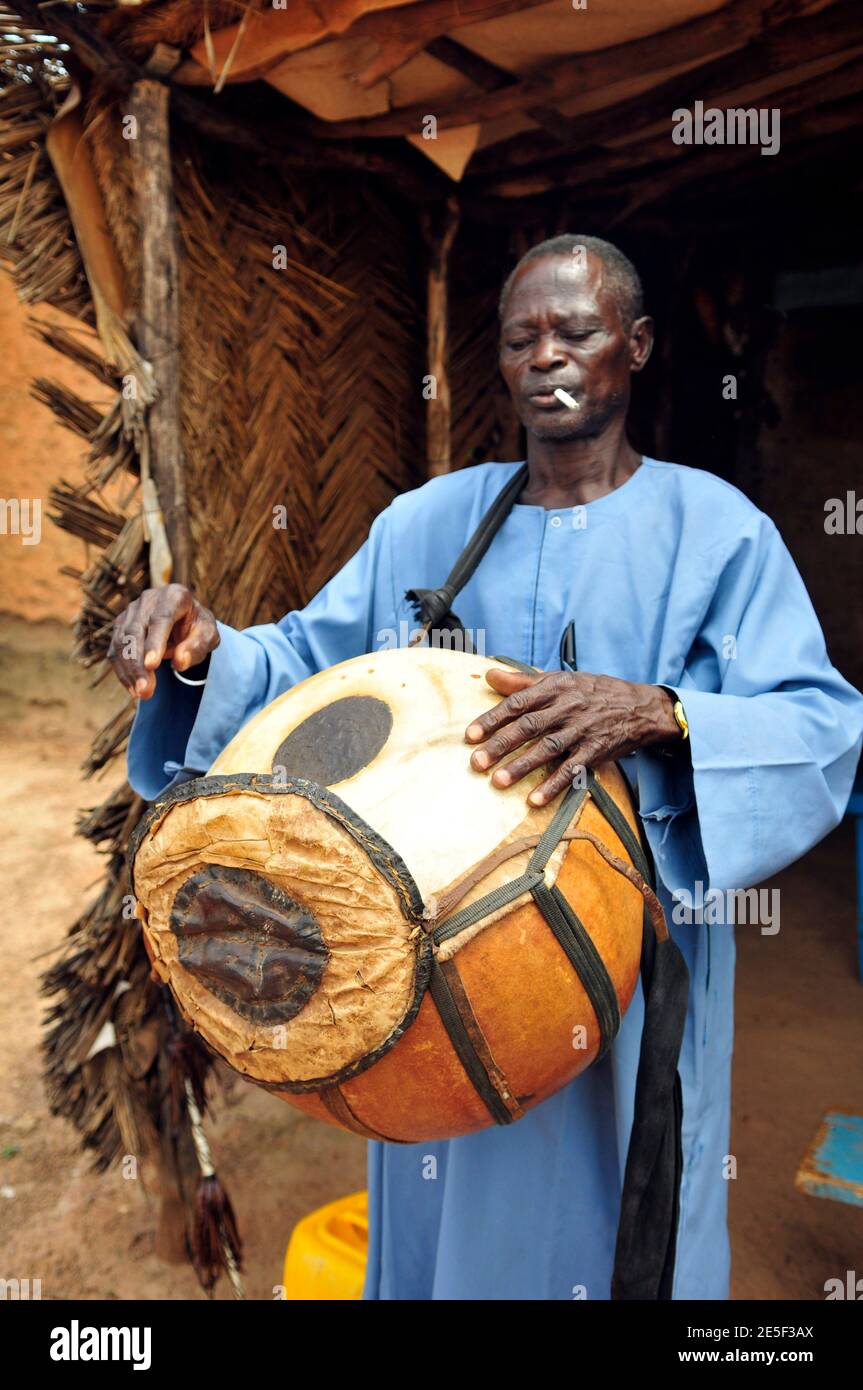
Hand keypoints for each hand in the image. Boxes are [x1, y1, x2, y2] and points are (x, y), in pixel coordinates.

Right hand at [108, 584, 219, 698]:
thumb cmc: (197, 627)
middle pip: (136, 631)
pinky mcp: (121, 626)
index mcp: (174, 596)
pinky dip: (123, 671)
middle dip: (138, 664)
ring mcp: (131, 611)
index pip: (161, 618)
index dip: (155, 642)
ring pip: (122, 641)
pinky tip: (133, 689)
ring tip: (142, 694)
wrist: (184, 620)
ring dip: (129, 670)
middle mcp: (148, 599)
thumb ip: (198, 647)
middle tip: (145, 691)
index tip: (152, 665)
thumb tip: (181, 662)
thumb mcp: (208, 636)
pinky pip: (115, 650)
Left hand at [465, 667, 679, 805]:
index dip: (492, 719)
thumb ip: (522, 681)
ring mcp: (582, 729)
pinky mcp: (596, 750)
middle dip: (501, 744)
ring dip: (522, 766)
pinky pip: (573, 769)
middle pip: (529, 726)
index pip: (517, 703)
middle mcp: (566, 707)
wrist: (639, 706)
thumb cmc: (593, 692)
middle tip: (476, 762)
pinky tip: (535, 800)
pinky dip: (554, 785)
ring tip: (498, 781)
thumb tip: (488, 675)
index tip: (470, 735)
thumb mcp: (559, 680)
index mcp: (554, 688)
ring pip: (548, 748)